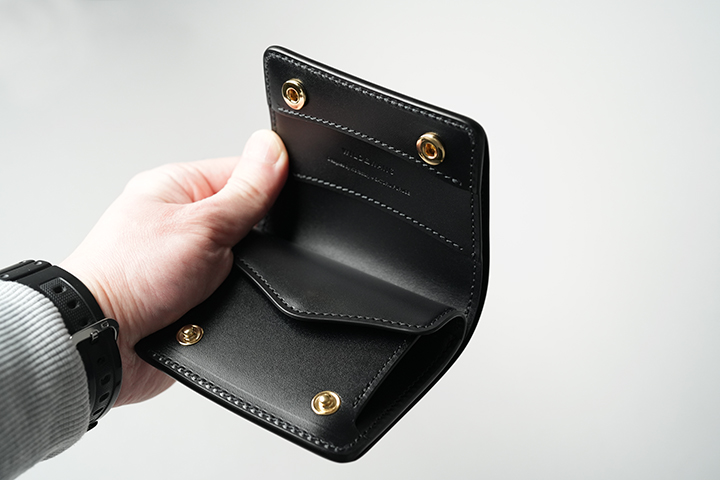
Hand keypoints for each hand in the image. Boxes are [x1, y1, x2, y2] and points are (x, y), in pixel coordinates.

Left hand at [60, 130, 287, 405]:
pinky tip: (224, 304)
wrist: (101, 341)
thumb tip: (273, 148)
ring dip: (244, 277)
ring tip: (222, 285)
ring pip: (245, 260)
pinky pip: (233, 290)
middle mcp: (183, 220)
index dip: (271, 186)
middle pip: (249, 220)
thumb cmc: (129, 276)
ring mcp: (188, 259)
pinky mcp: (194, 293)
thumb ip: (245, 192)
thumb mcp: (202, 225)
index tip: (284, 203)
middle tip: (237, 252)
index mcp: (179, 187)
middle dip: (256, 242)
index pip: (244, 172)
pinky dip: (235, 300)